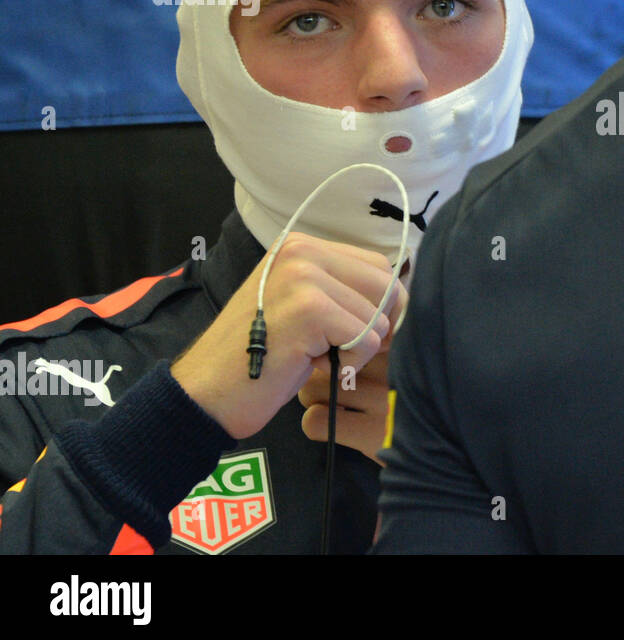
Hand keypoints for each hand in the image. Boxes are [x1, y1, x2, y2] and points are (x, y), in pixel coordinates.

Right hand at [171, 233, 406, 440]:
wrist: (205, 394)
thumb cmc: (259, 357)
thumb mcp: (302, 307)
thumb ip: (341, 289)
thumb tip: (402, 294)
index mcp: (300, 245)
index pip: (378, 266)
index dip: (380, 306)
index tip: (352, 333)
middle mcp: (301, 251)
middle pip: (386, 286)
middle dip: (377, 326)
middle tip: (339, 350)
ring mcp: (303, 277)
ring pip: (379, 315)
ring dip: (358, 348)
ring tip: (316, 356)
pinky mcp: (308, 309)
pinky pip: (365, 338)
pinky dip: (349, 363)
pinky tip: (313, 365)